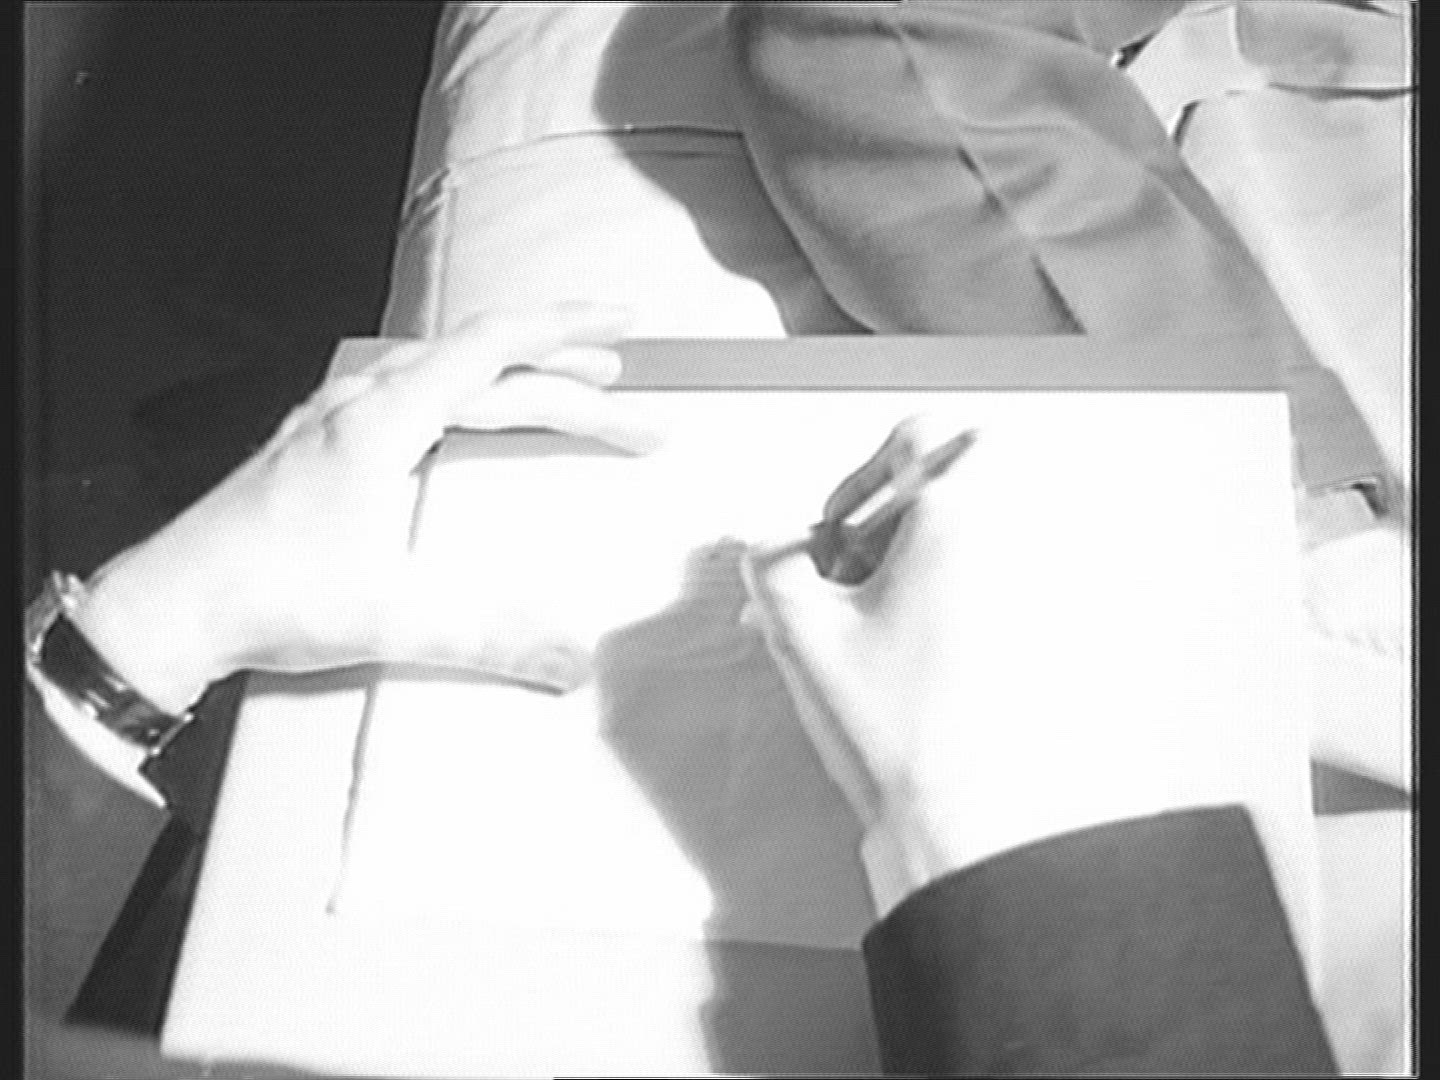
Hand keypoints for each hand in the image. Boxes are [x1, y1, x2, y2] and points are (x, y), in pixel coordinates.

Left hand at [71, 307, 657, 711]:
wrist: (170, 606)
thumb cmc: (267, 596)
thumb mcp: (391, 621)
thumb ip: (490, 641)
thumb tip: (573, 662)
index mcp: (384, 421)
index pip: (493, 349)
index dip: (566, 331)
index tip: (621, 325)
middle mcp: (360, 402)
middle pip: (482, 365)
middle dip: (562, 374)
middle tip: (624, 391)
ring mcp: (333, 416)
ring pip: (442, 372)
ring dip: (511, 377)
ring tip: (564, 390)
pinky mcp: (316, 441)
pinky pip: (406, 388)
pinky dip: (460, 390)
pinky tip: (463, 410)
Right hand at [742, 415, 1316, 930]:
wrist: (965, 811)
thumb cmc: (896, 719)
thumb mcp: (803, 631)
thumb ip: (771, 565)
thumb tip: (765, 542)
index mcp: (955, 517)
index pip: (919, 436)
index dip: (863, 476)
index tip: (837, 532)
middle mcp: (1009, 536)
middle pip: (952, 482)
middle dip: (892, 520)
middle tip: (855, 575)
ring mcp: (1035, 584)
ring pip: (972, 533)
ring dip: (916, 561)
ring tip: (870, 626)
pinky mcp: (1046, 629)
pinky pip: (994, 581)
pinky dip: (947, 597)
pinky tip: (906, 652)